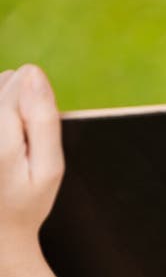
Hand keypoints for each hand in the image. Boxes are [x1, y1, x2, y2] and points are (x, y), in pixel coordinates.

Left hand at [0, 65, 63, 259]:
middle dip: (18, 105)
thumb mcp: (49, 169)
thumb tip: (33, 72)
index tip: (35, 138)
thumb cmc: (25, 203)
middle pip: (4, 80)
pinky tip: (1, 144)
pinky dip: (0, 119)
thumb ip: (44, 119)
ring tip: (6, 147)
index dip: (36, 104)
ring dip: (4, 110)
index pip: (21, 80)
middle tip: (21, 146)